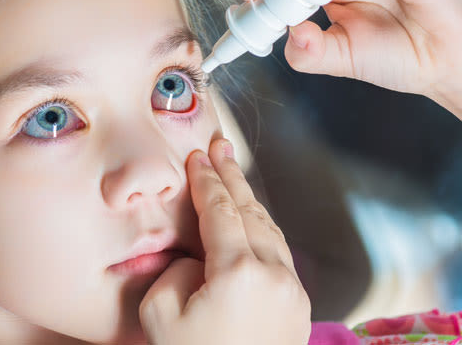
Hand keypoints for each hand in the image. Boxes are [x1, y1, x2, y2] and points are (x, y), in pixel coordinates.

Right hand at [139, 137, 310, 344]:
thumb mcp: (162, 316)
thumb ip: (179, 271)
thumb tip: (199, 258)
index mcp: (239, 273)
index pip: (220, 211)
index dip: (206, 180)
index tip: (198, 156)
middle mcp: (274, 275)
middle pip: (251, 211)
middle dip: (232, 175)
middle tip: (220, 145)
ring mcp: (292, 291)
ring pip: (270, 229)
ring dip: (249, 199)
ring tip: (233, 175)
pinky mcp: (298, 306)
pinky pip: (279, 252)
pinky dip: (262, 228)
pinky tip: (251, 220)